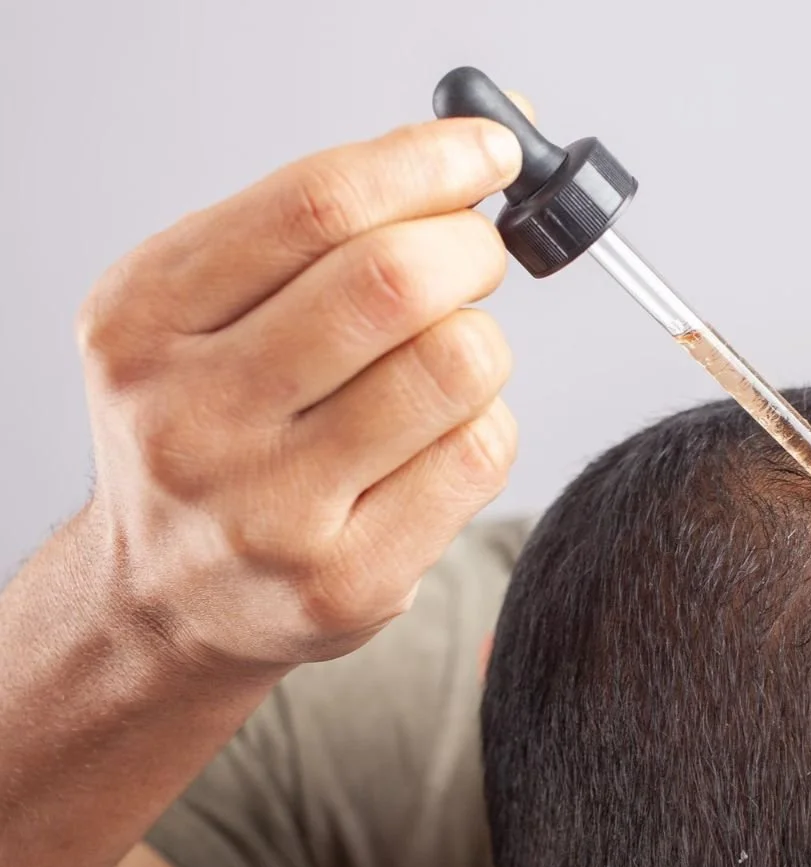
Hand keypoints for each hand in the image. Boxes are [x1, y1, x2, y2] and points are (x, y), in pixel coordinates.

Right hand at [75, 112, 527, 673]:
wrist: (163, 596)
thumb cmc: (209, 428)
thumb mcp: (202, 311)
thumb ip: (314, 227)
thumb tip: (472, 151)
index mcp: (145, 319)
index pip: (317, 205)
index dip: (428, 163)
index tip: (488, 152)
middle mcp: (193, 415)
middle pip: (395, 282)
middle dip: (471, 250)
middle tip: (477, 258)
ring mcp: (270, 509)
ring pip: (455, 367)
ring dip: (481, 343)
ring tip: (442, 361)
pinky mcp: (347, 578)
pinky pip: (480, 453)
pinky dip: (487, 424)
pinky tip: (438, 438)